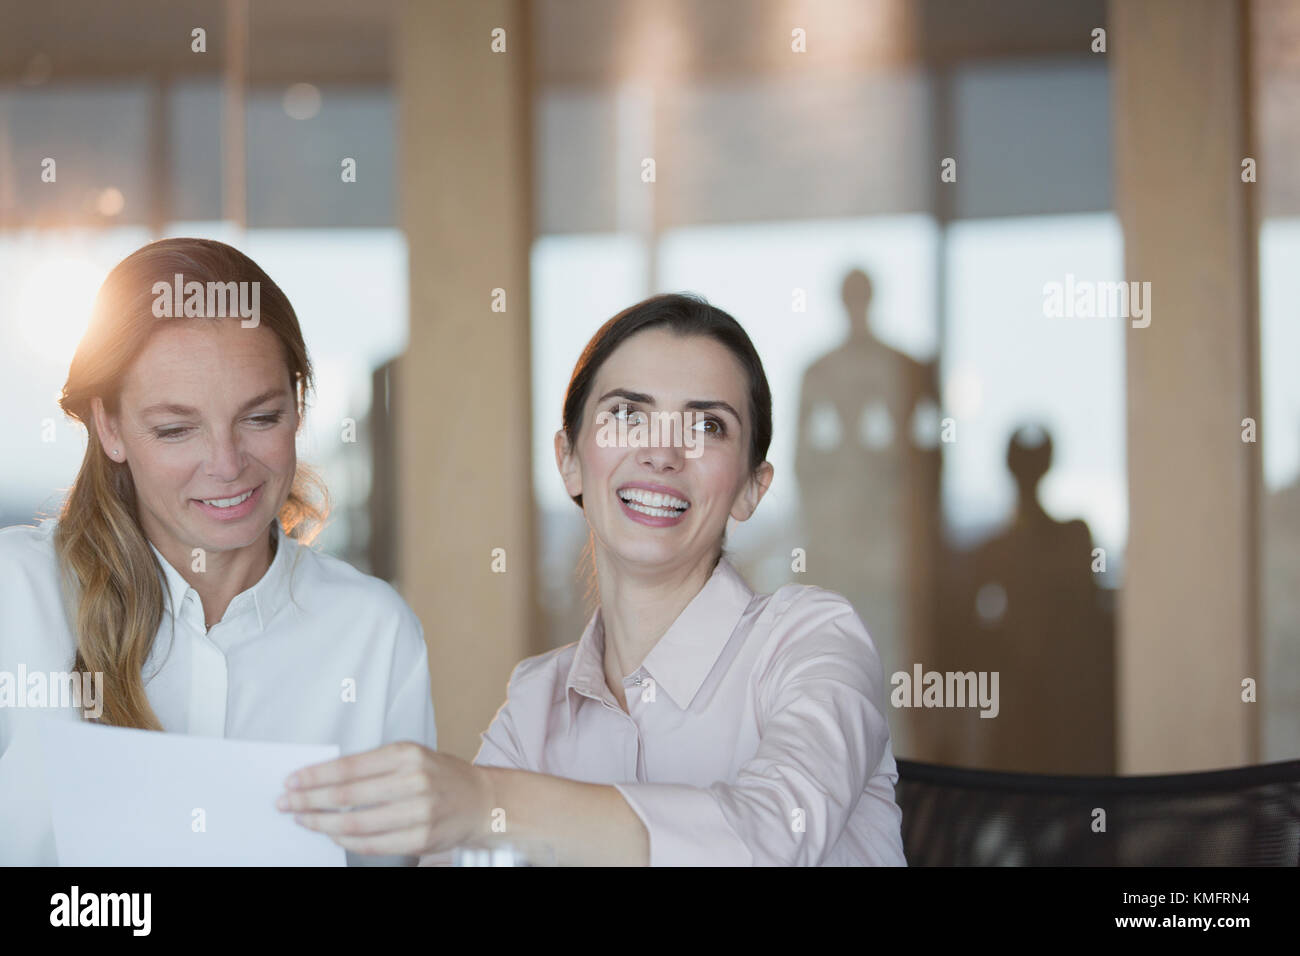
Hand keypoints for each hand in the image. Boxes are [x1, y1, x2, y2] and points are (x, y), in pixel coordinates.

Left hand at [276, 741, 492, 856]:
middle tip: (286, 803)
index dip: (315, 776)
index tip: (292, 781)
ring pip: (356, 824)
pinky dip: (347, 841)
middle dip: (309, 800)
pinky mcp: (421, 838)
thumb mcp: (411, 757)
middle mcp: (414, 781)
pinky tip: (333, 835)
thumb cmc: (441, 777)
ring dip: (322, 824)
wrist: (483, 801)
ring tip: (304, 821)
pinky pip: (373, 844)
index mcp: (407, 755)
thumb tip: (324, 779)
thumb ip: (373, 766)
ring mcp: (419, 812)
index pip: (349, 767)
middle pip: (347, 796)